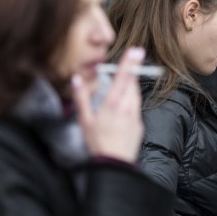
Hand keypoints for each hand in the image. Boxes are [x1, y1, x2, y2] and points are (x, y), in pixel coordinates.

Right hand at [73, 47, 144, 162]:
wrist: (115, 164)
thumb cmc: (97, 143)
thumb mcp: (84, 121)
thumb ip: (81, 98)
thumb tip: (77, 79)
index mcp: (111, 105)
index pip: (122, 79)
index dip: (129, 64)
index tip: (136, 51)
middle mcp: (126, 107)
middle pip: (132, 83)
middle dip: (134, 68)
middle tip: (137, 53)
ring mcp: (135, 115)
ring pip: (135, 94)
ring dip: (132, 84)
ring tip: (128, 76)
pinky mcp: (140, 123)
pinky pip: (136, 107)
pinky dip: (132, 100)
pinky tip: (125, 102)